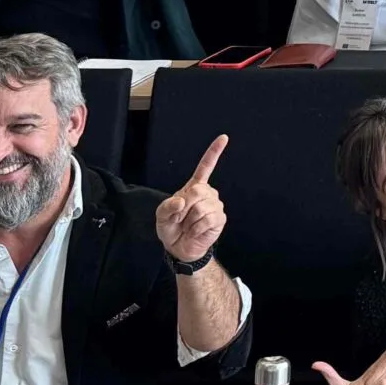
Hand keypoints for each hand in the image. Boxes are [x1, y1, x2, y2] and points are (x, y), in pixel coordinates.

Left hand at [154, 135, 228, 261]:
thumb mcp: (161, 215)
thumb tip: (182, 201)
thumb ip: (167, 206)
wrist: (179, 247)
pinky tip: (195, 231)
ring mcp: (215, 206)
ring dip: (189, 220)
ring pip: (201, 208)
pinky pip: (206, 220)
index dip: (214, 152)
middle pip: (197, 191)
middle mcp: (208, 193)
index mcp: (194, 186)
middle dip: (184, 207)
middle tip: (180, 217)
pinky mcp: (220, 219)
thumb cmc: (171, 227)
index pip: (205, 166)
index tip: (224, 138)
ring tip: (188, 225)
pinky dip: (195, 228)